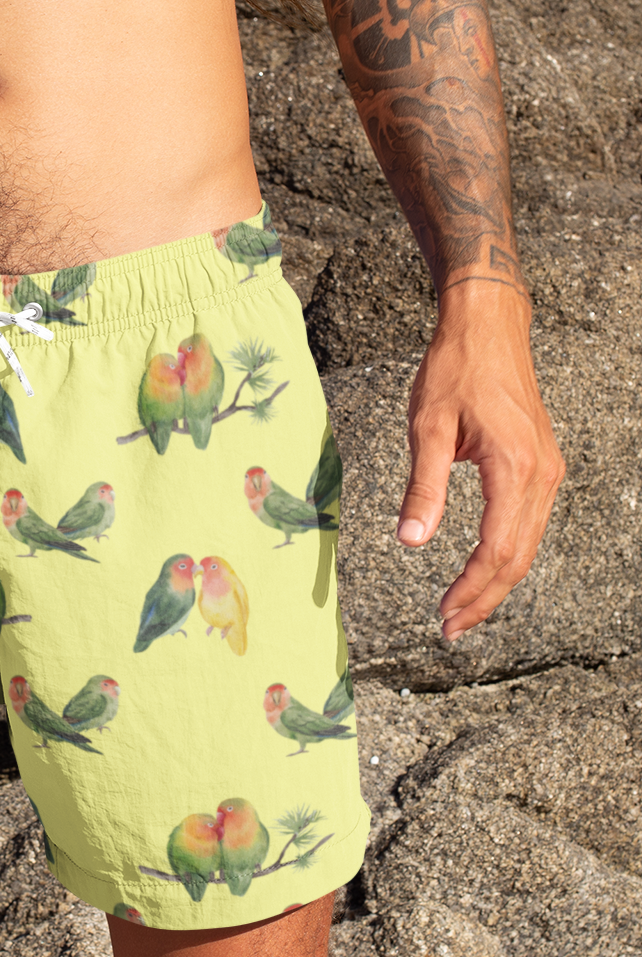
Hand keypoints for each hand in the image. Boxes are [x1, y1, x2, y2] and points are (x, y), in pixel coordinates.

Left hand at [396, 287, 564, 640]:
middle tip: (450, 629)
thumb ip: (423, 488)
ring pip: (527, 544)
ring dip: (496, 581)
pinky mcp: (540, 464)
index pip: (496, 550)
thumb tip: (410, 541)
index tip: (442, 617)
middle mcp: (541, 475)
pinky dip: (507, 554)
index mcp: (515, 469)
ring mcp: (546, 470)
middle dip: (484, 597)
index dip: (470, 590)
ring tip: (461, 609)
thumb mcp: (427, 428)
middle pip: (518, 558)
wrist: (488, 328)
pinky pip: (528, 524)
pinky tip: (482, 569)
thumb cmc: (454, 370)